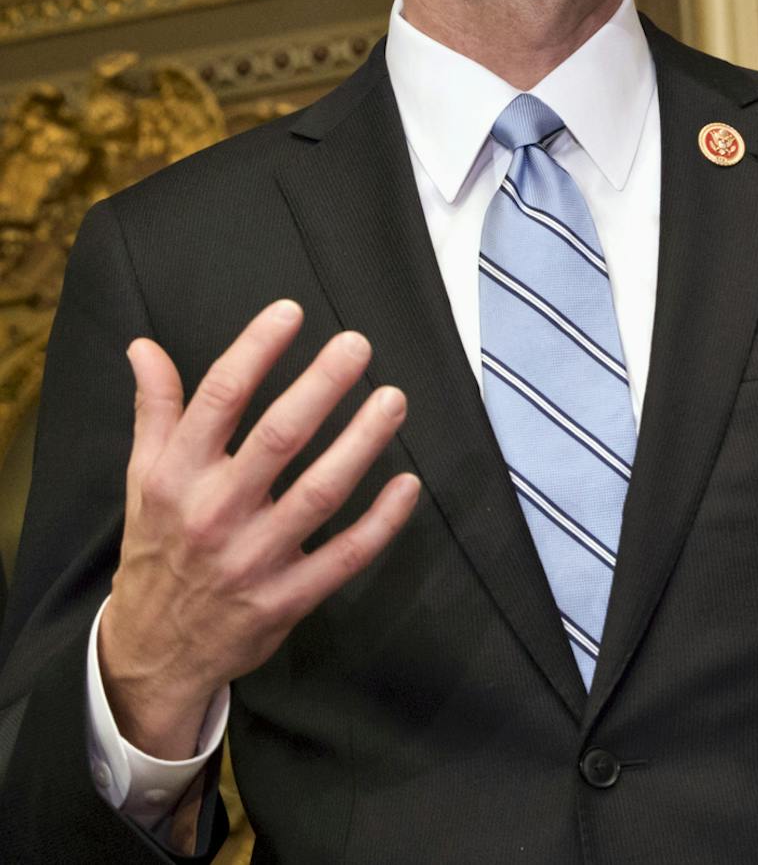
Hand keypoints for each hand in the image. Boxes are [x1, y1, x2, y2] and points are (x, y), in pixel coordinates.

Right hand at [99, 300, 420, 758]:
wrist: (153, 652)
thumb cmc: (157, 548)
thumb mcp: (142, 481)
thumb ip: (155, 412)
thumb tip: (144, 347)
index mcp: (176, 478)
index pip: (218, 400)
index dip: (256, 351)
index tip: (291, 312)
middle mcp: (213, 514)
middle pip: (278, 439)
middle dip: (321, 386)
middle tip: (358, 344)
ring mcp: (253, 559)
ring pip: (320, 492)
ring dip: (362, 442)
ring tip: (394, 399)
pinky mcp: (287, 598)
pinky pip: (346, 554)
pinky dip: (382, 520)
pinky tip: (409, 482)